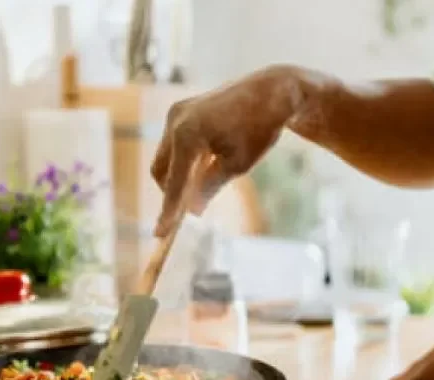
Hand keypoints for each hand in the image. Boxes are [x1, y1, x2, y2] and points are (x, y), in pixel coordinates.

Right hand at [151, 65, 314, 236]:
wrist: (271, 91)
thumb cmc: (258, 129)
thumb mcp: (237, 166)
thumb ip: (209, 188)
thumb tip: (191, 211)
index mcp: (188, 136)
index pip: (175, 183)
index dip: (168, 211)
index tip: (161, 234)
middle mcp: (175, 122)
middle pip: (161, 170)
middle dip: (171, 191)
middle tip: (187, 211)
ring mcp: (176, 113)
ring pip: (165, 157)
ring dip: (178, 175)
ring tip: (204, 182)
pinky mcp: (181, 110)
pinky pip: (173, 143)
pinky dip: (184, 159)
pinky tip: (206, 163)